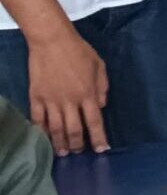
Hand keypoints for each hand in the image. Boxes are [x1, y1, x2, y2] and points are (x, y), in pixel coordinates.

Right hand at [26, 30, 109, 152]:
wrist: (52, 41)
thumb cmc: (79, 51)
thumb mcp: (99, 66)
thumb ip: (102, 87)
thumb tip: (101, 106)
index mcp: (88, 94)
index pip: (95, 122)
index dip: (99, 138)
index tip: (101, 149)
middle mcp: (70, 101)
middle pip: (75, 129)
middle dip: (77, 144)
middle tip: (78, 153)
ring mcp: (51, 100)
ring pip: (56, 128)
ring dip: (59, 142)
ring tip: (62, 153)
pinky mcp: (36, 96)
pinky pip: (38, 118)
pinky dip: (40, 130)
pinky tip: (43, 138)